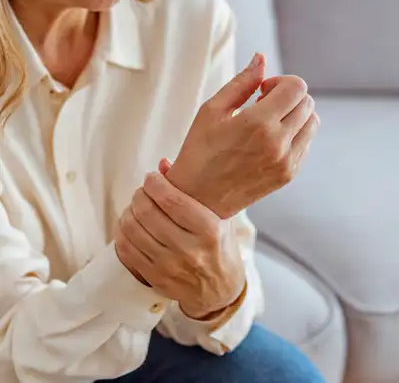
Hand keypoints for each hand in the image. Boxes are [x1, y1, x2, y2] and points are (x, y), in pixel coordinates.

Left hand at [115, 172, 245, 319]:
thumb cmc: (220, 246)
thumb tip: (162, 164)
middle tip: (142, 191)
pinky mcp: (155, 278)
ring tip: (135, 206)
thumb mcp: (219, 216)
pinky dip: (122, 232)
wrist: (219, 291)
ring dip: (128, 212)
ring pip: (133, 230)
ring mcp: (170, 266)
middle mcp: (189, 249)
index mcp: (209, 230)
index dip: (154, 183)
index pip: (172, 200)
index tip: (151, 177)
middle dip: (139, 195)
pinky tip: (128, 224)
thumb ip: (192, 190)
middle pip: (147, 213)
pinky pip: (126, 251)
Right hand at [166, 53, 319, 218]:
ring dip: (295, 113)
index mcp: (258, 123)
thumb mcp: (212, 111)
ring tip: (268, 121)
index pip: (296, 87)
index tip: (260, 91)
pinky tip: (269, 139)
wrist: (198, 200)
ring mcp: (287, 162)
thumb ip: (241, 82)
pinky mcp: (288, 175)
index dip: (280, 81)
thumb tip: (261, 58)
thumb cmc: (199, 151)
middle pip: (307, 102)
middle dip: (287, 95)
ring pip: (312, 122)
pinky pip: (306, 143)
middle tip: (261, 104)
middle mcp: (279, 143)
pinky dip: (294, 133)